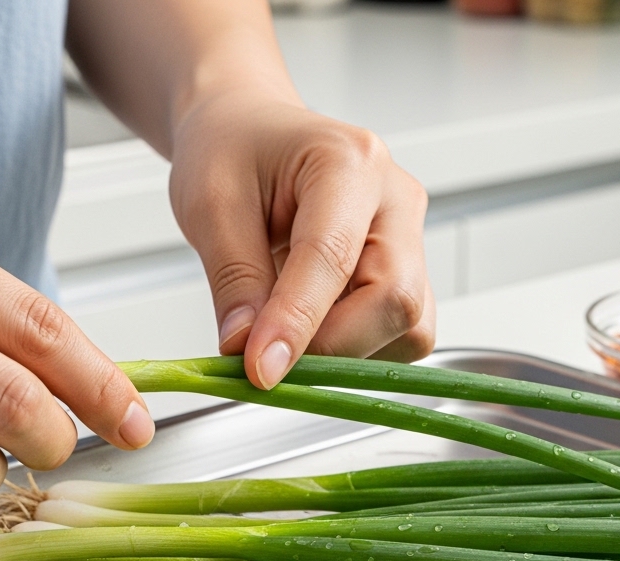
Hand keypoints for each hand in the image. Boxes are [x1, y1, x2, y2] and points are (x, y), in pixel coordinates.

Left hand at [169, 94, 435, 388]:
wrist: (250, 131)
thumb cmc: (232, 150)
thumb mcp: (210, 205)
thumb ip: (234, 280)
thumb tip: (248, 349)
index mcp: (349, 162)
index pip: (333, 258)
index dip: (297, 322)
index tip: (260, 369)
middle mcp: (396, 200)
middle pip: (396, 300)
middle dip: (333, 346)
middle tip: (268, 356)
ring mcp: (410, 237)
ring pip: (409, 328)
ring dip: (347, 352)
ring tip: (286, 331)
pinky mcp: (408, 272)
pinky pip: (401, 334)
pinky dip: (357, 350)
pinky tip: (313, 328)